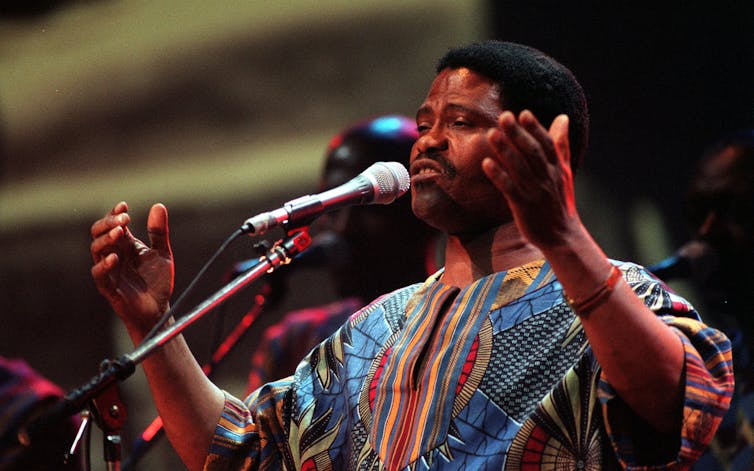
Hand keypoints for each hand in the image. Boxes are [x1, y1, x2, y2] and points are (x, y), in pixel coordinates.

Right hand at [90, 201, 173, 336]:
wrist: (157, 310)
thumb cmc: (157, 283)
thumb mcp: (163, 254)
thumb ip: (159, 233)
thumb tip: (158, 205)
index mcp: (125, 245)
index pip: (113, 225)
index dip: (115, 214)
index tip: (124, 206)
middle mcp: (114, 254)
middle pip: (99, 233)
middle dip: (109, 223)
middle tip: (124, 218)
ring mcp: (109, 270)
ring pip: (96, 249)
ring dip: (106, 238)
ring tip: (120, 231)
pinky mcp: (108, 287)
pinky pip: (99, 274)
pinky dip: (104, 264)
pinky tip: (115, 257)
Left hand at [483, 110, 581, 249]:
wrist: (563, 236)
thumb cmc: (560, 201)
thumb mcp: (564, 171)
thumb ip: (561, 145)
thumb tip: (562, 117)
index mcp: (558, 168)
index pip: (547, 144)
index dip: (535, 128)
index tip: (523, 113)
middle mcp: (548, 177)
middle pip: (532, 152)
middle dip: (518, 134)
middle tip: (504, 116)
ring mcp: (536, 192)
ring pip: (520, 168)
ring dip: (506, 150)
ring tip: (492, 133)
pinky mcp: (524, 206)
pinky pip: (510, 188)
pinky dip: (499, 175)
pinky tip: (486, 163)